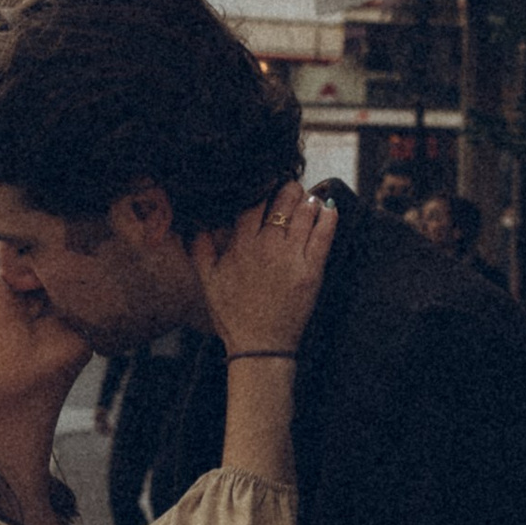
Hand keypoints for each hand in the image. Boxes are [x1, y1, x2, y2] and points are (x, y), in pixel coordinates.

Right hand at [193, 189, 334, 355]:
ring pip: (305, 214)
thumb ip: (200, 249)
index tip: (267, 179)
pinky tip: (328, 209)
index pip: (254, 202)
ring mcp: (291, 257)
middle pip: (282, 202)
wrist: (260, 345)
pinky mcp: (311, 271)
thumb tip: (197, 223)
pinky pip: (324, 235)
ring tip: (308, 199)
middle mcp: (267, 247)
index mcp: (241, 245)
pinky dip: (328, 218)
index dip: (262, 186)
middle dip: (288, 189)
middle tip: (290, 188)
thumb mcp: (207, 281)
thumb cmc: (233, 314)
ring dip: (308, 200)